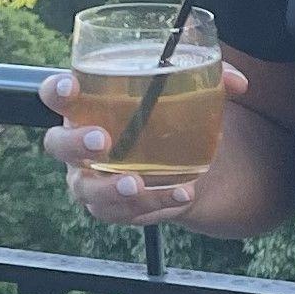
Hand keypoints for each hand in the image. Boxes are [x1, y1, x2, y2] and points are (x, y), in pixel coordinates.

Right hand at [38, 68, 210, 226]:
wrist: (184, 160)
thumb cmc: (168, 114)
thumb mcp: (188, 91)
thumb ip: (212, 80)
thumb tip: (238, 83)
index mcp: (88, 105)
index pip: (56, 94)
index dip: (56, 91)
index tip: (71, 87)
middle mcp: (79, 144)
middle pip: (58, 145)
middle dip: (74, 144)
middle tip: (101, 141)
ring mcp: (92, 179)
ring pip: (86, 189)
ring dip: (108, 188)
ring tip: (135, 184)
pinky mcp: (115, 207)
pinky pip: (126, 213)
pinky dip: (155, 204)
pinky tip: (183, 194)